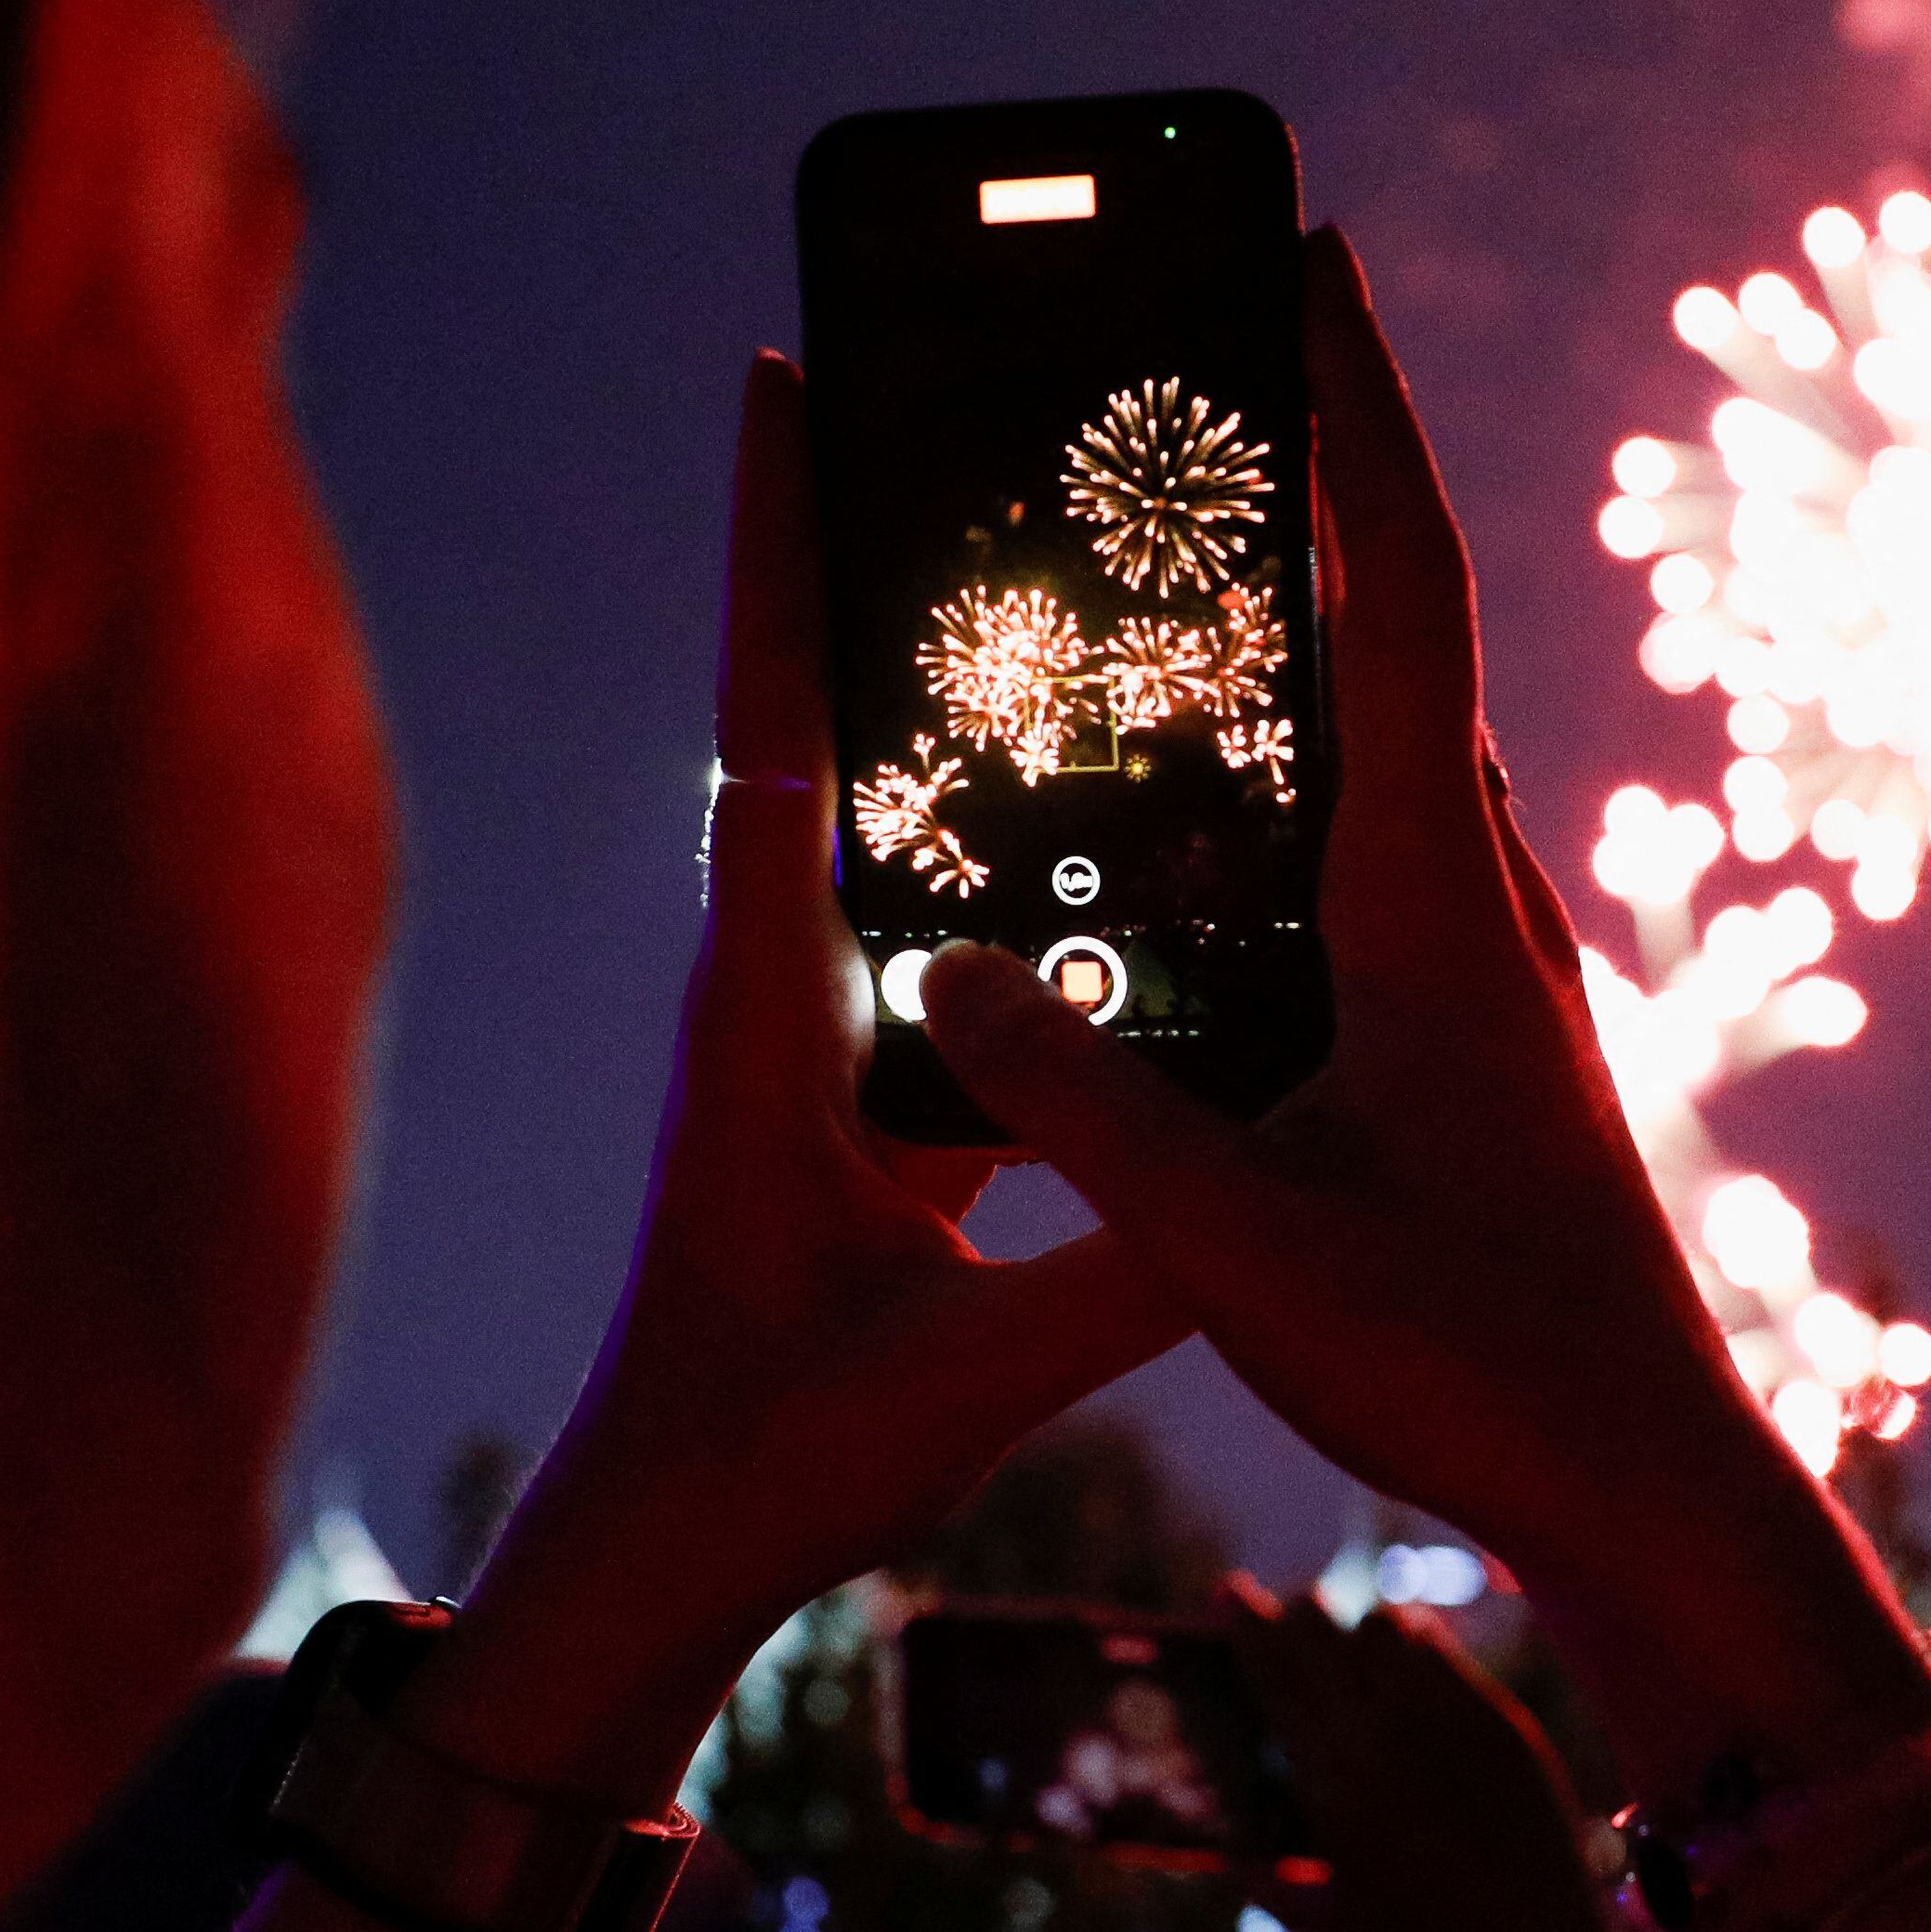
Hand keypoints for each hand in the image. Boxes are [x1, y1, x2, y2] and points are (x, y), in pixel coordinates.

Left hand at [402, 357, 1181, 1808]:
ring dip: (922, 672)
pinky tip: (1086, 795)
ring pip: (871, 804)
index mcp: (764, 1011)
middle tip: (934, 382)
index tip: (788, 383)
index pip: (771, 733)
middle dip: (861, 548)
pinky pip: (926, 907)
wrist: (660, 1549)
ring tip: (1030, 540)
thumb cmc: (769, 1458)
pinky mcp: (853, 1076)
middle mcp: (772, 981)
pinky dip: (982, 823)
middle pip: (814, 713)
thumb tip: (1270, 1164)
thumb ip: (1116, 1276)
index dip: (780, 557)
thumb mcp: (966, 1374)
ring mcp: (807, 1023)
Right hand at [918, 231, 1930, 1799]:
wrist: (1651, 1488)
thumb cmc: (1473, 1360)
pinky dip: (1304, 764)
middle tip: (1213, 345)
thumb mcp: (1235, 1237)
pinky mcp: (1476, 1034)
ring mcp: (1488, 961)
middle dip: (1314, 469)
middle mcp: (1478, 894)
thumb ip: (1080, 1102)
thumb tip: (938, 963)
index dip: (1354, 410)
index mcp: (1433, 895)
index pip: (1404, 587)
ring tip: (1185, 546)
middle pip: (1400, 622)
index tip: (1310, 254)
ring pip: (1392, 734)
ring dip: (1311, 620)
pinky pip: (1378, 840)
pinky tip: (1213, 815)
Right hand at [1231, 1585, 1606, 1931]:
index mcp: (1329, 1770)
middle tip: (1284, 1625)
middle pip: (1321, 1623)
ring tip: (1345, 1648)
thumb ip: (1267, 1884)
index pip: (1271, 1662)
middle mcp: (1382, 1724)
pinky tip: (1402, 1662)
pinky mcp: (1493, 1710)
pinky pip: (1438, 1644)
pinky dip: (1409, 1641)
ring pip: (1381, 1621)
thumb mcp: (1326, 1919)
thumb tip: (1235, 1853)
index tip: (1228, 1593)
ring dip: (1352, 1626)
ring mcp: (1444, 1710)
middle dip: (1292, 1614)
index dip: (1244, 1617)